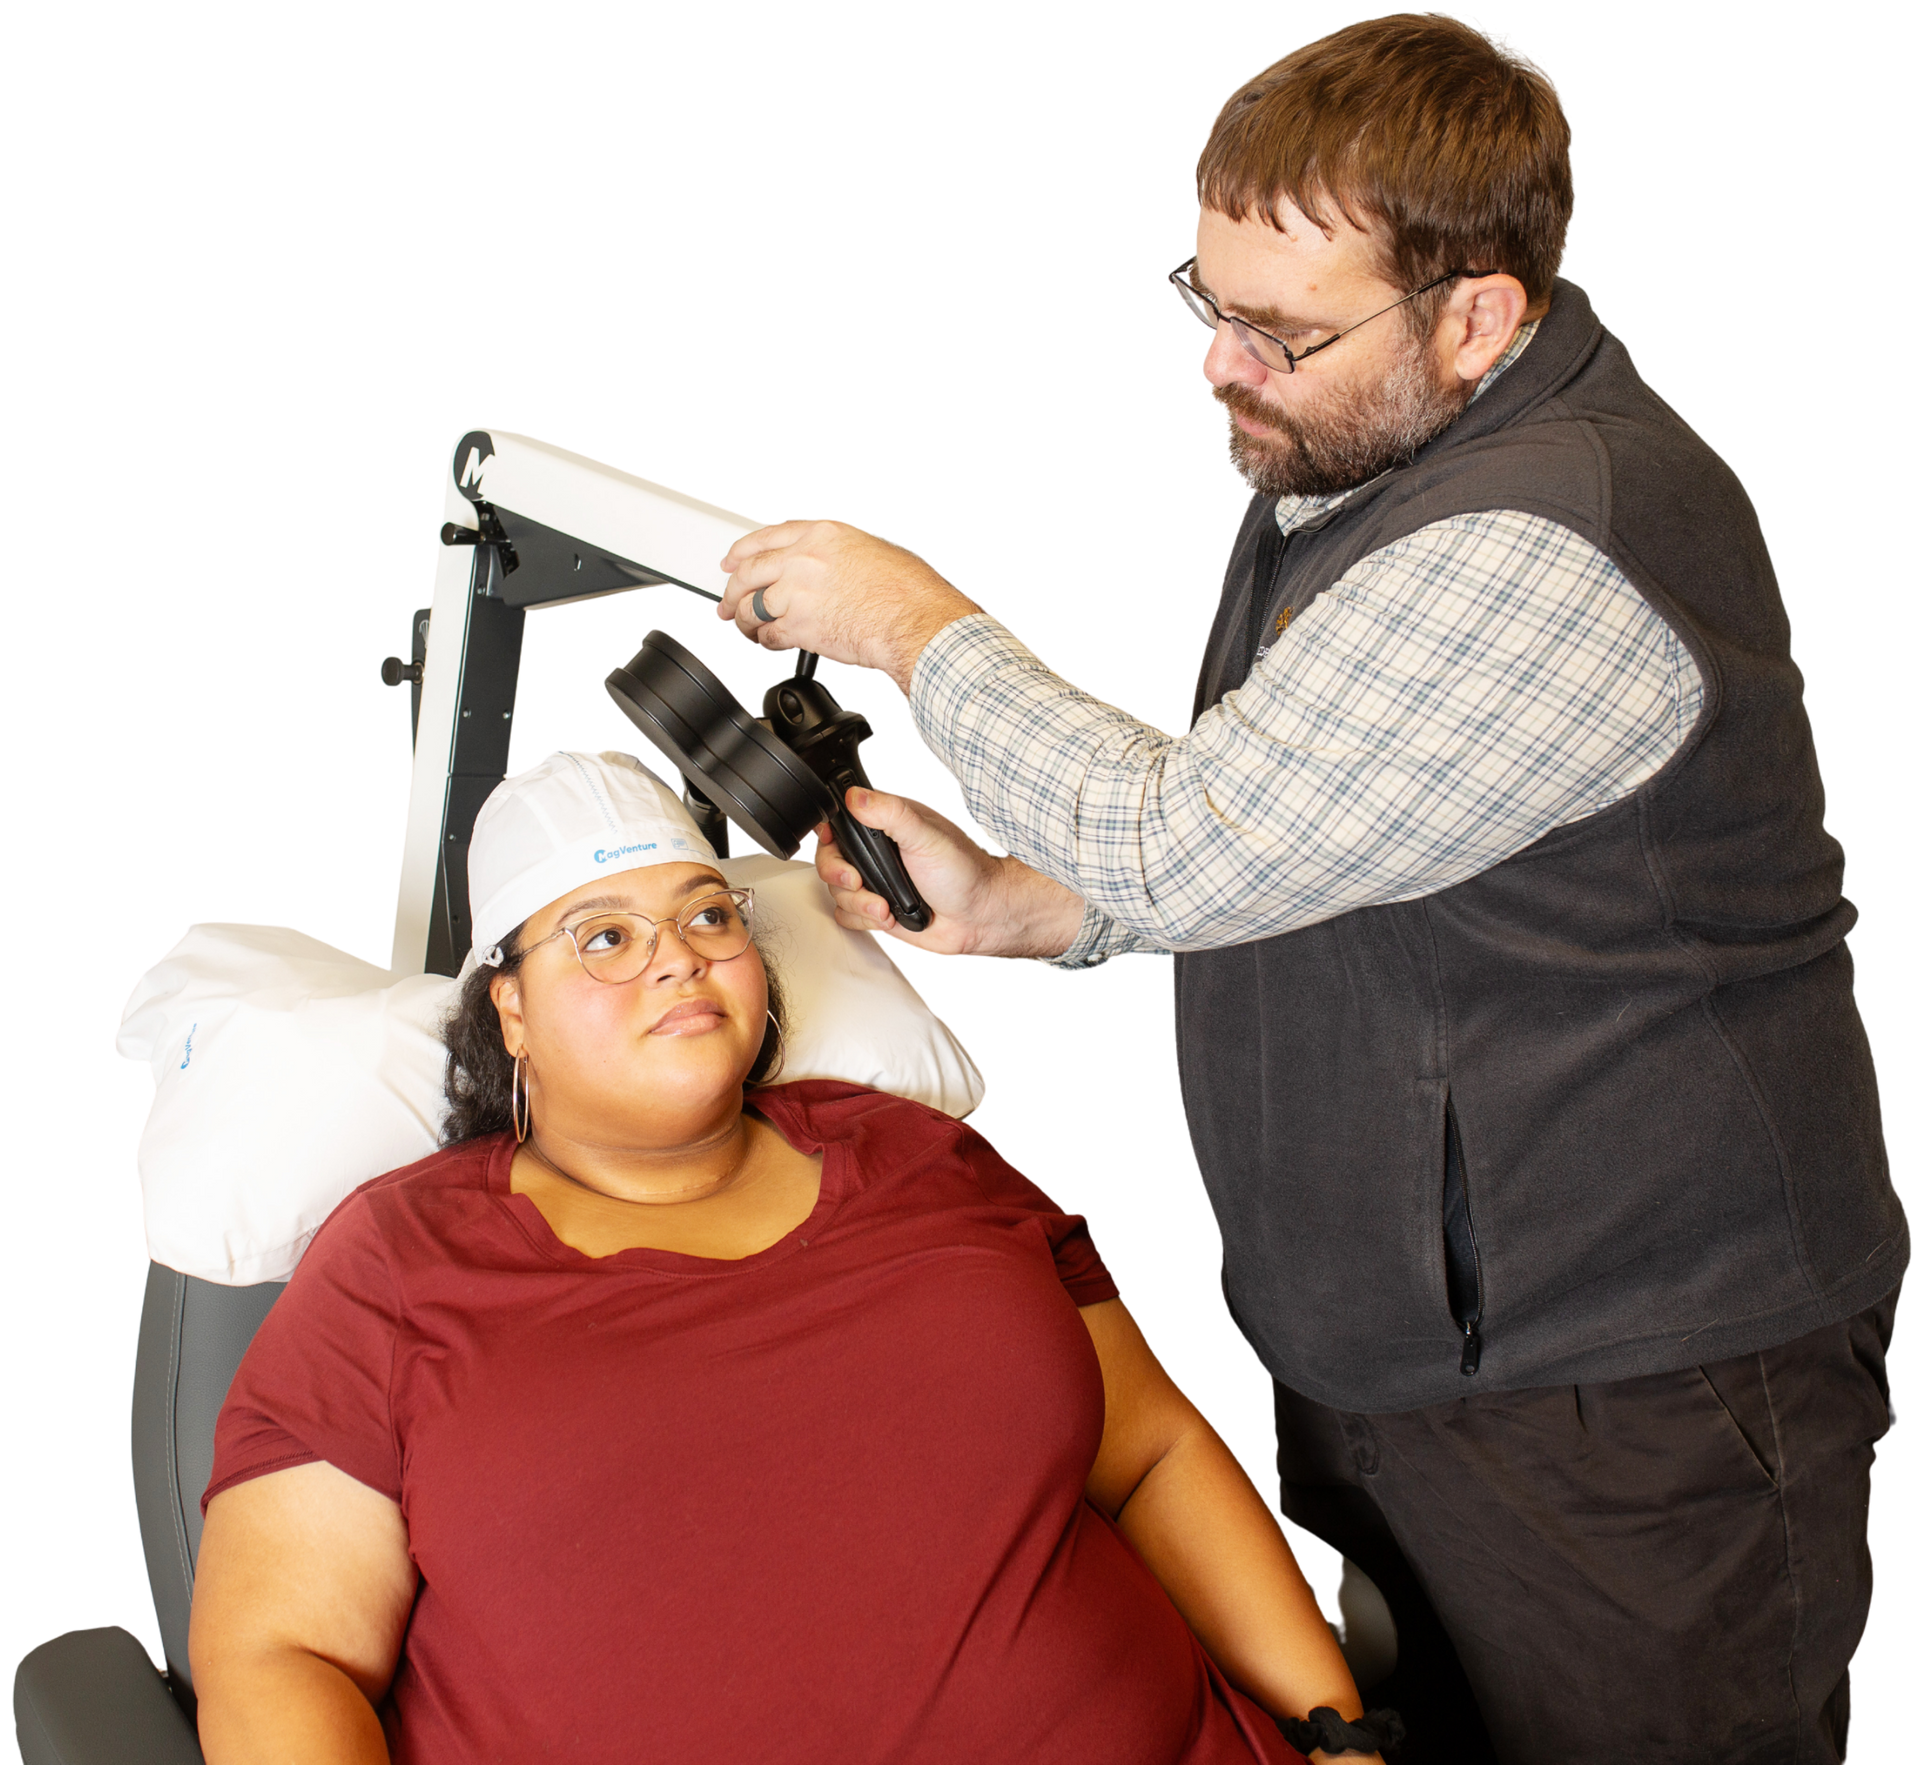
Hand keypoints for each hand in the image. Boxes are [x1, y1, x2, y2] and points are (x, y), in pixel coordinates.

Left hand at [716, 518, 981, 691]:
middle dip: (732, 591)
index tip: (732, 561)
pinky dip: (764, 641)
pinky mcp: (799, 628)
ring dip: (744, 621)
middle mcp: (802, 561)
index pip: (765, 538)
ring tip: (746, 629)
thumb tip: (824, 568)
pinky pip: (768, 635)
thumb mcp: (872, 550)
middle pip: (749, 573)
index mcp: (822, 536)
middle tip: (727, 602)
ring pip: (751, 607)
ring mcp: (797, 595)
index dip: (742, 551)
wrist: (914, 623)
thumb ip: (836, 555)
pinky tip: (768, 643)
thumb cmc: (908, 591)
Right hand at [815, 787, 1086, 960]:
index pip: (838, 821)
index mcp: (886, 824)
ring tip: (885, 905)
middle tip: (857, 880)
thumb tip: (855, 795)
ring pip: (836, 891)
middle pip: (828, 859)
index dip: (827, 832)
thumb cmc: (965, 871)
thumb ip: (890, 814)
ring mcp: (876, 881)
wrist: (981, 917)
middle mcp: (877, 852)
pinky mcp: (876, 910)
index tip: (831, 842)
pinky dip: (863, 919)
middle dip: (837, 874)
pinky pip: (847, 916)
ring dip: (858, 902)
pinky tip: (888, 916)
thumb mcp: (927, 835)